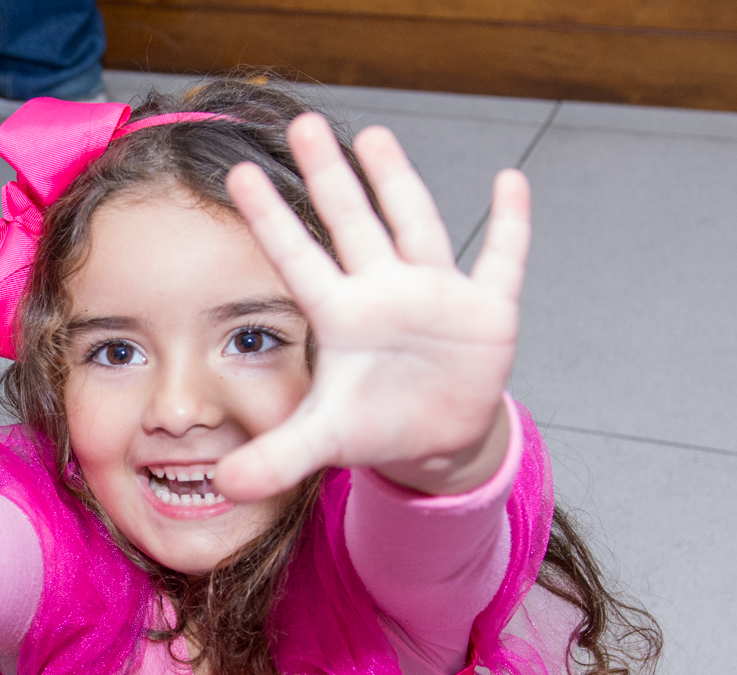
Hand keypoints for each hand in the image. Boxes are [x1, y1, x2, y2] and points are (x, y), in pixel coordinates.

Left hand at [217, 115, 529, 499]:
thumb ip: (276, 457)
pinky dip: (511, 225)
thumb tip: (224, 487)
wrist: (435, 436)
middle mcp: (382, 292)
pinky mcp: (486, 310)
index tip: (236, 172)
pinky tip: (511, 181)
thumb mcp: (324, 440)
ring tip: (374, 135)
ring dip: (398, 183)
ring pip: (415, 226)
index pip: (297, 258)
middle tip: (304, 124)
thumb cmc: (374, 424)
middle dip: (330, 176)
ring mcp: (435, 295)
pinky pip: (502, 261)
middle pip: (351, 223)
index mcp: (341, 316)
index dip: (270, 218)